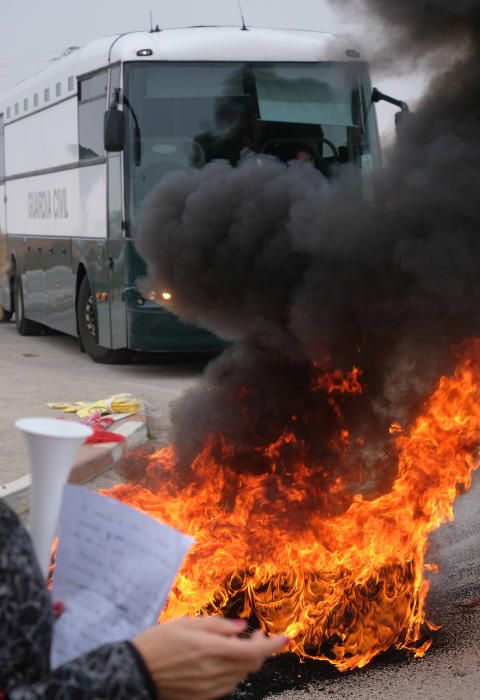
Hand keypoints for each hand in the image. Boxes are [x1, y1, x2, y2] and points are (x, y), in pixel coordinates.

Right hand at [133, 616, 288, 699]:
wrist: (135, 671)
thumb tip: (242, 628)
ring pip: (241, 675)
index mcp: (212, 650)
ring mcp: (209, 688)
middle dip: (260, 649)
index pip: (254, 651)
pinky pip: (227, 684)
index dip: (274, 645)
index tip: (287, 637)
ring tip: (234, 645)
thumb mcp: (187, 623)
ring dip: (245, 660)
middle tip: (256, 634)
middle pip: (251, 664)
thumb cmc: (159, 642)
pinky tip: (221, 660)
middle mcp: (214, 672)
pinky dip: (232, 671)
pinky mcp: (203, 698)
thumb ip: (218, 625)